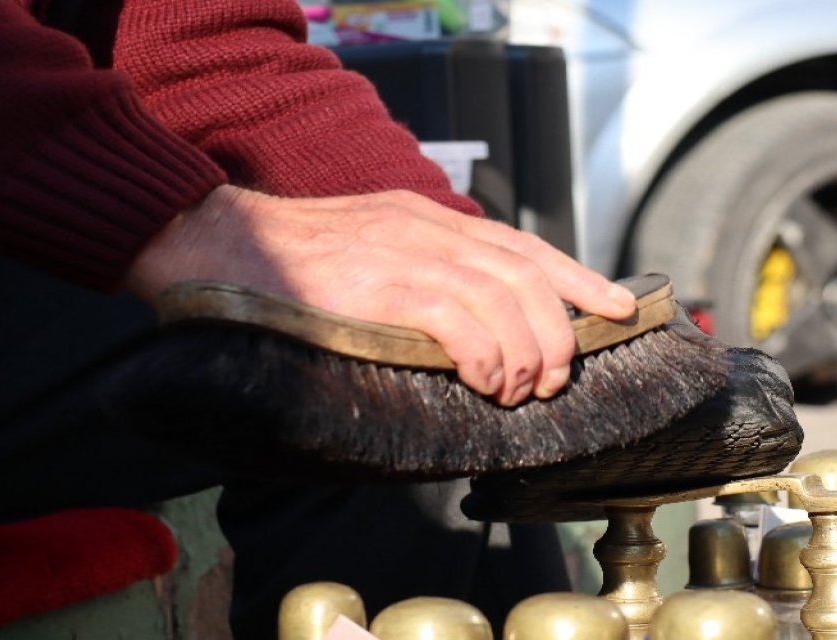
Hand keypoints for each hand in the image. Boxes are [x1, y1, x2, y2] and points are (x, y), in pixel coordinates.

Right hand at [124, 185, 636, 405]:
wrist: (221, 243)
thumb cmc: (292, 262)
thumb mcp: (371, 248)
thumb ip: (419, 270)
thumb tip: (463, 319)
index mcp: (430, 219)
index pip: (523, 245)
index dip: (577, 277)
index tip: (616, 306)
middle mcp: (429, 230)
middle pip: (525, 275)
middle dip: (557, 330)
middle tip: (557, 376)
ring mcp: (407, 255)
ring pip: (502, 298)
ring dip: (525, 352)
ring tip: (520, 389)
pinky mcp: (383, 286)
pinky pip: (459, 322)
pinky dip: (485, 357)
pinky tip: (485, 382)